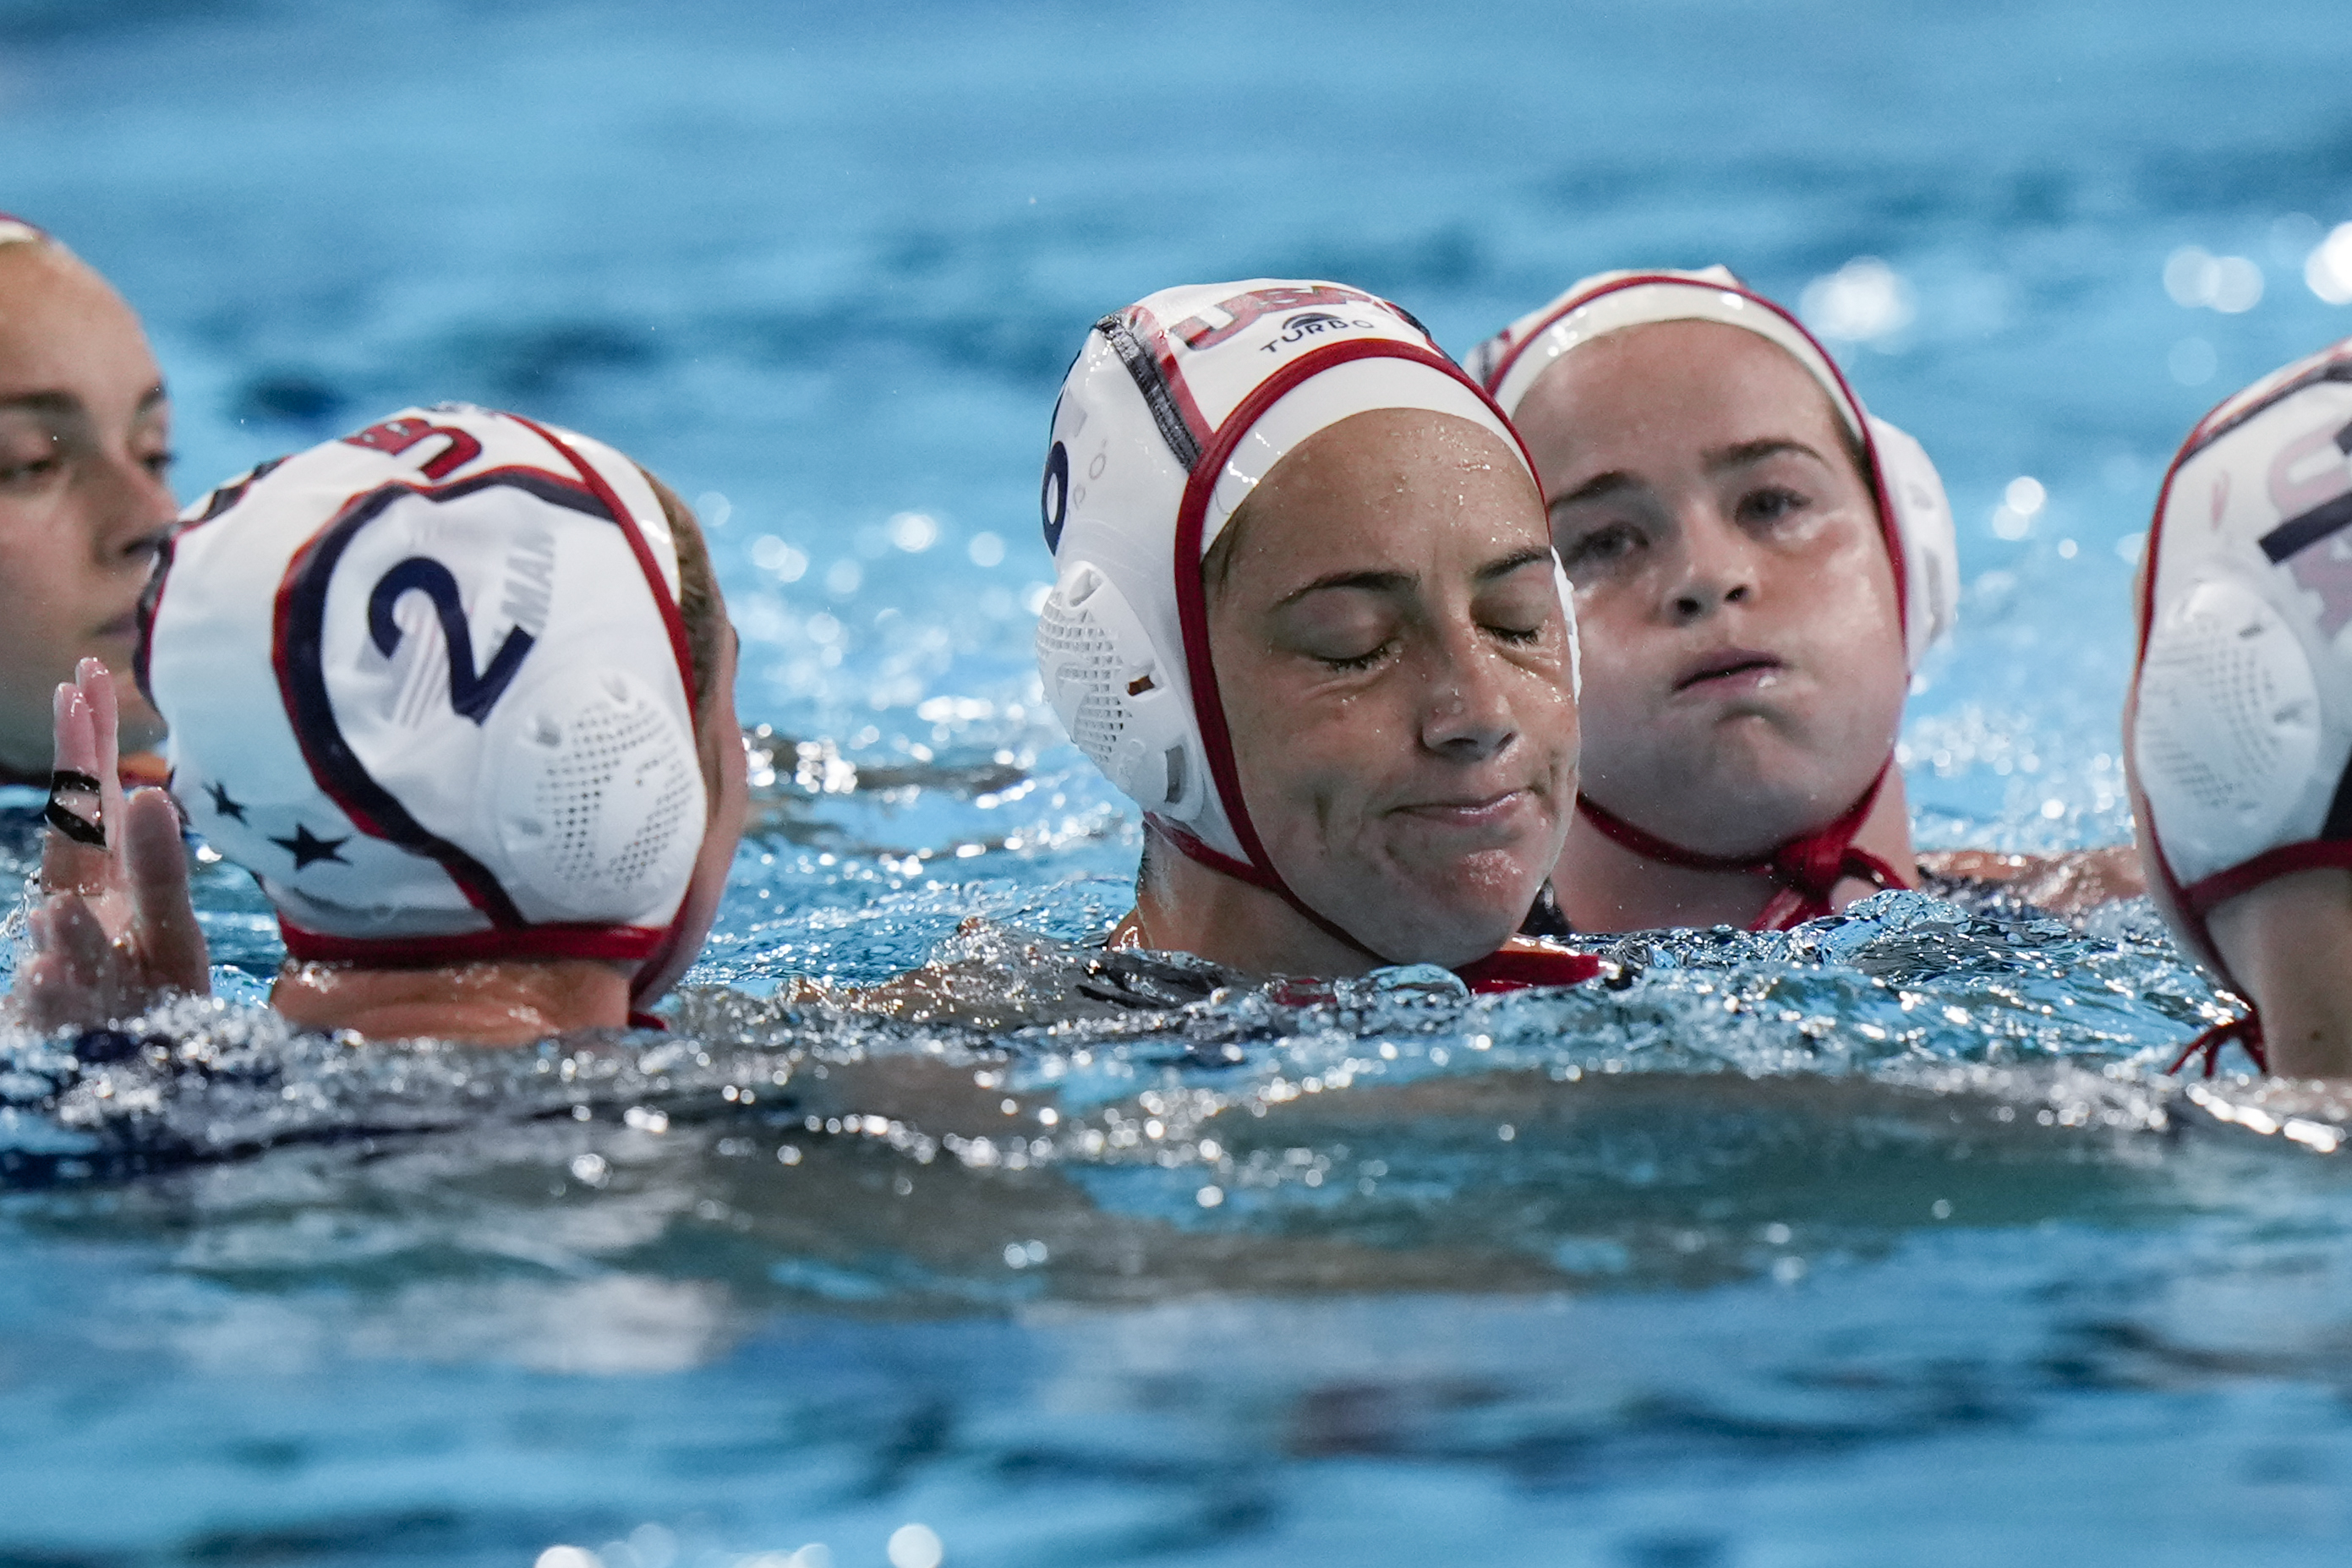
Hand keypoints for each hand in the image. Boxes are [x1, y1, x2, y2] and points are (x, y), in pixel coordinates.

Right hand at [14, 659, 209, 1031]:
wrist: (126, 1076)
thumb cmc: (150, 1001)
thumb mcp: (171, 938)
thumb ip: (157, 871)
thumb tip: (144, 791)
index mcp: (110, 887)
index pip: (96, 805)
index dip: (89, 747)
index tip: (84, 678)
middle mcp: (84, 916)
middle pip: (76, 835)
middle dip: (78, 772)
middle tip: (75, 694)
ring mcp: (70, 969)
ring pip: (68, 919)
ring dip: (70, 873)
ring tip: (85, 817)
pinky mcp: (60, 1029)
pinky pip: (53, 1007)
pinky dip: (48, 986)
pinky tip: (47, 966)